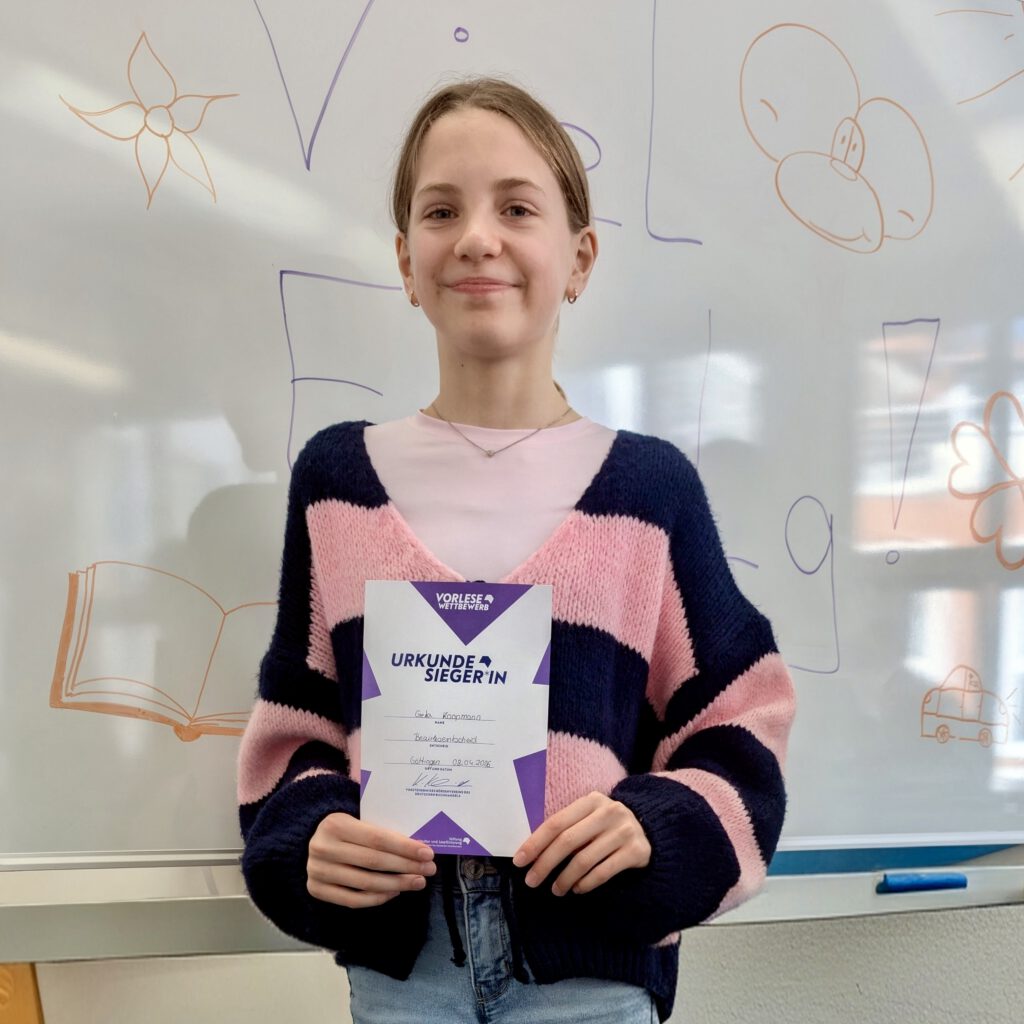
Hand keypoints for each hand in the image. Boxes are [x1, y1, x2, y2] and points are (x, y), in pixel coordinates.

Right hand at [307, 812, 435, 908]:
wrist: (310, 840)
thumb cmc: (346, 829)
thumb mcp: (358, 819)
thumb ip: (381, 828)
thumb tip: (419, 844)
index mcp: (336, 824)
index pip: (377, 839)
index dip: (405, 847)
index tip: (428, 854)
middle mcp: (323, 848)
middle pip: (374, 862)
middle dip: (406, 867)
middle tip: (429, 870)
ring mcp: (318, 871)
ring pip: (366, 883)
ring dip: (397, 884)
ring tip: (417, 882)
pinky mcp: (317, 890)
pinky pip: (353, 900)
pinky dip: (378, 898)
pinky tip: (395, 892)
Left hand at [512, 792, 650, 896]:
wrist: (649, 831)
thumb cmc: (606, 826)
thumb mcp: (589, 818)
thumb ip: (567, 828)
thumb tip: (532, 852)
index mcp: (591, 800)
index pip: (556, 823)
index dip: (535, 843)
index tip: (519, 861)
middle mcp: (608, 812)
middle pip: (568, 841)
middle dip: (545, 863)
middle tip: (531, 881)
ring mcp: (624, 831)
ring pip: (584, 860)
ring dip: (565, 878)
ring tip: (556, 890)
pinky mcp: (636, 851)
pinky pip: (603, 872)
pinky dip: (586, 883)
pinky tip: (577, 889)